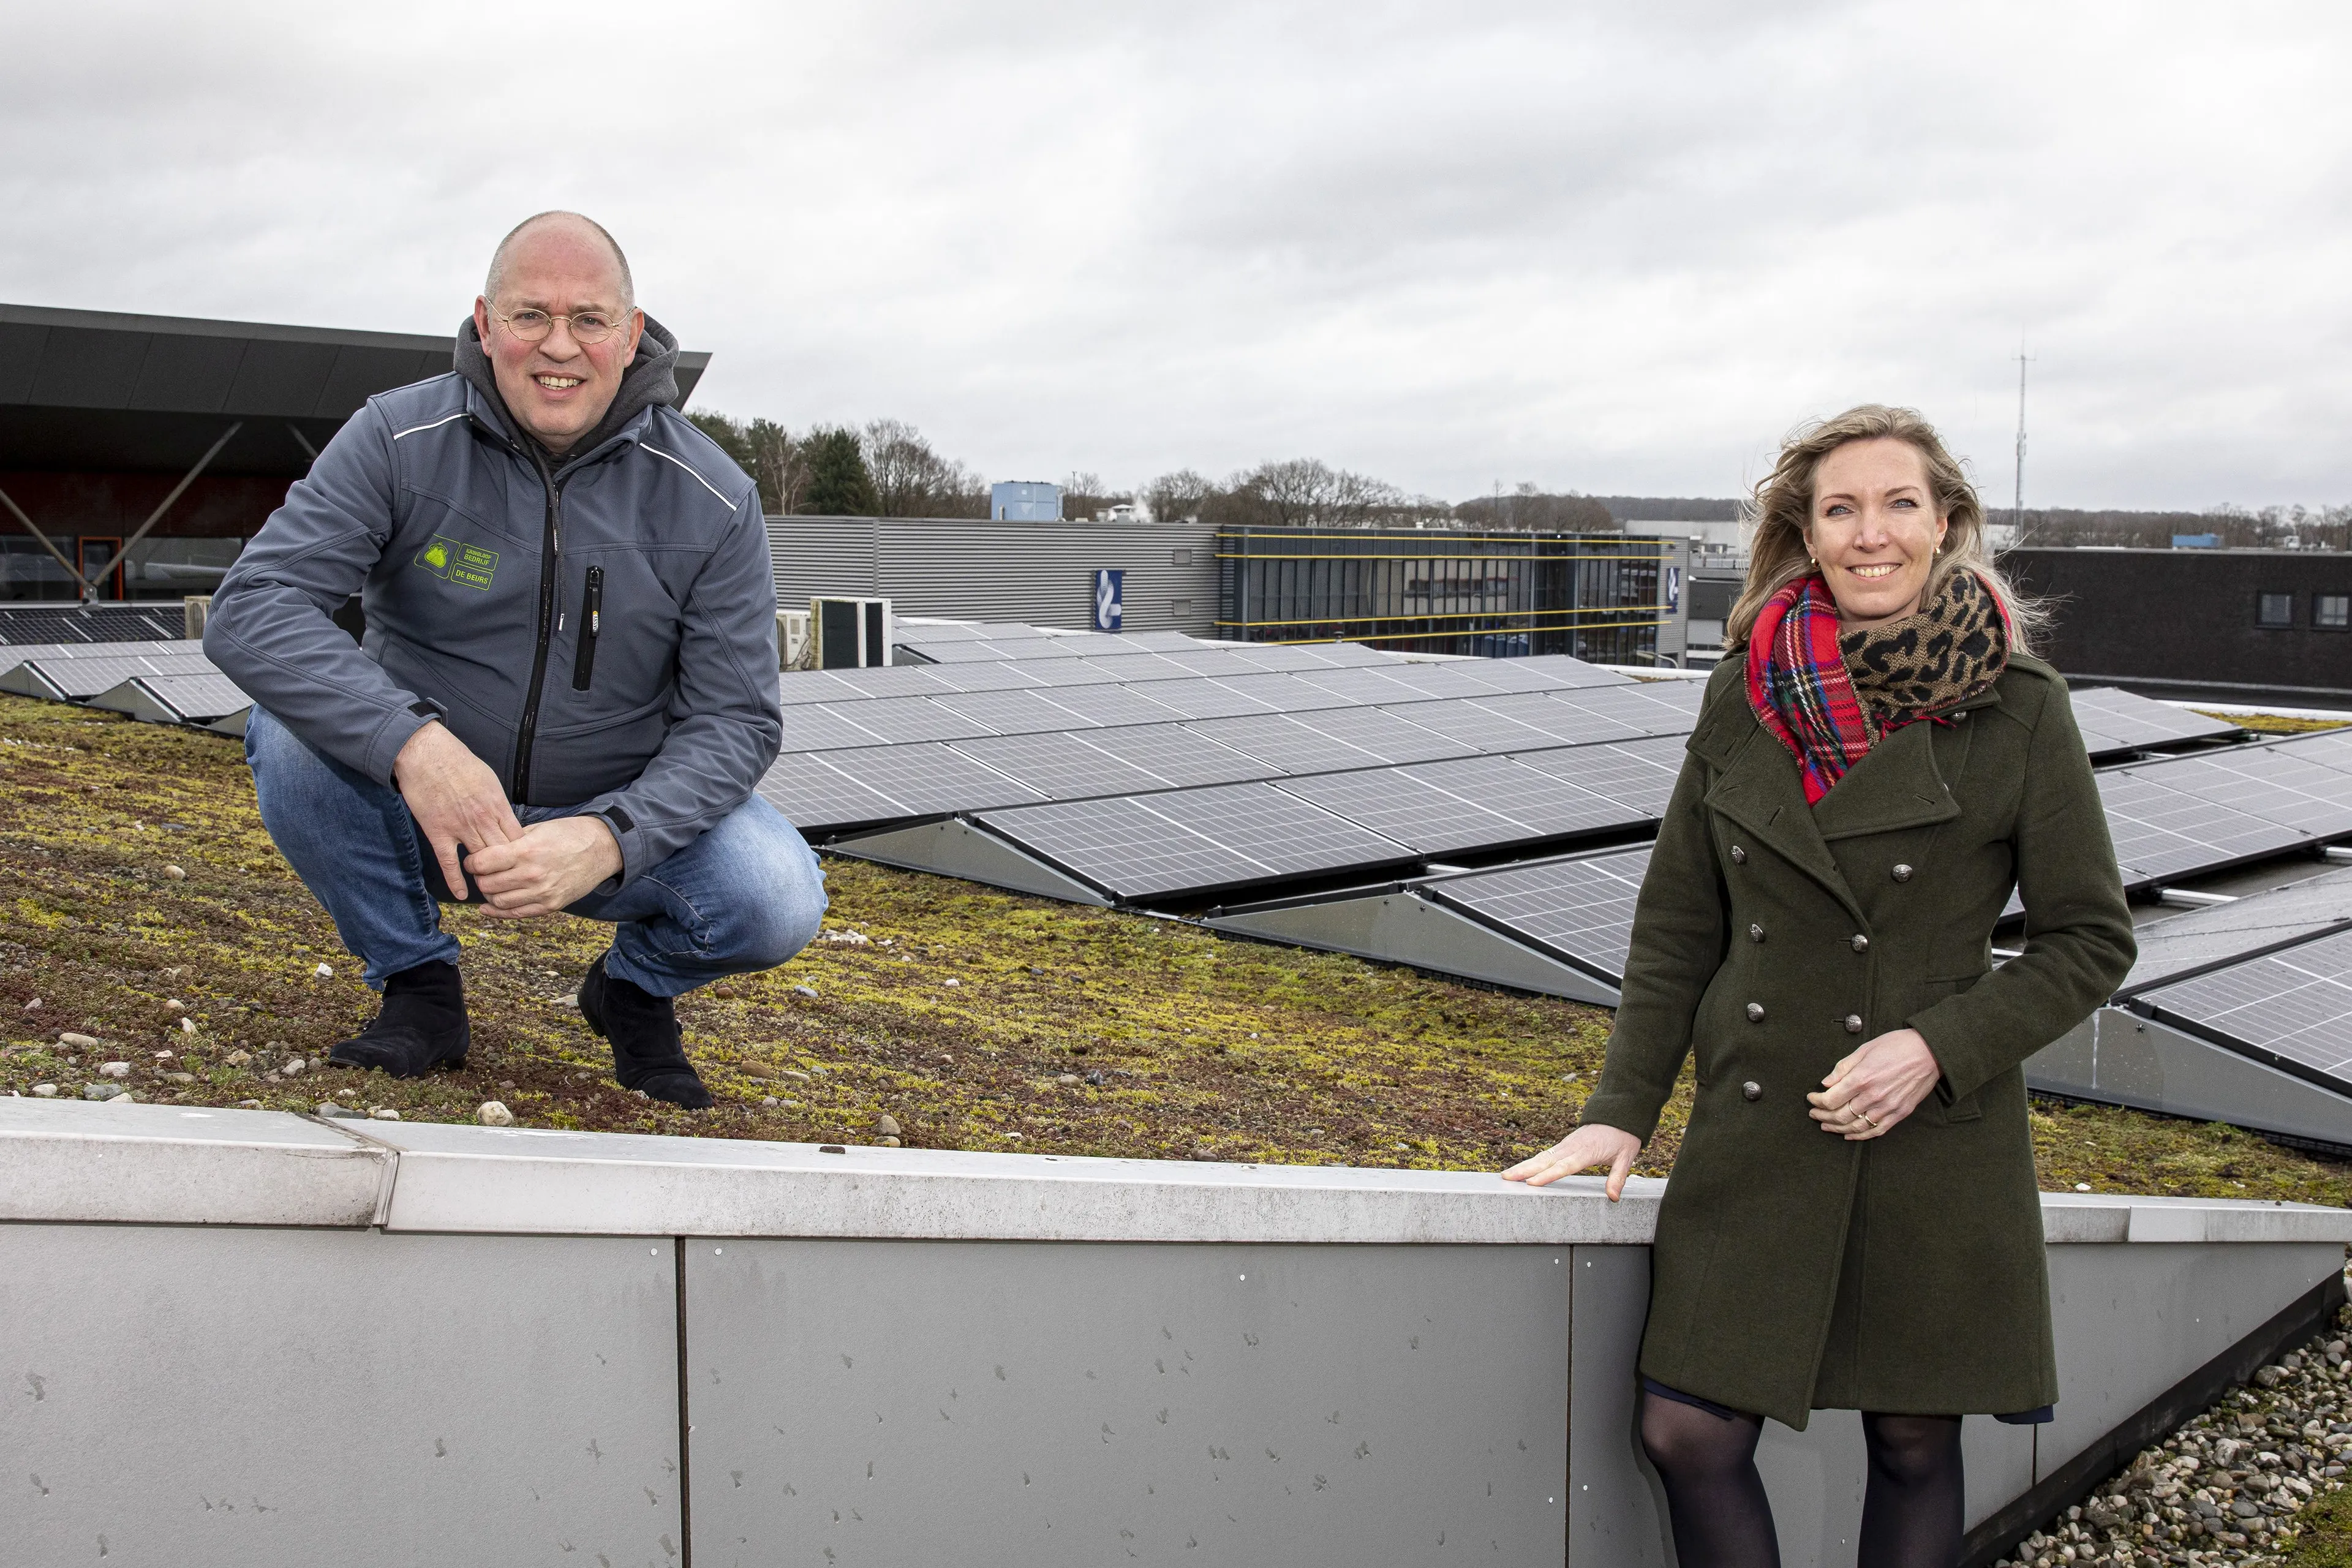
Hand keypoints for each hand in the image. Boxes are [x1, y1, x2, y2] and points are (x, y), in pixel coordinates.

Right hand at [393, 721, 521, 896]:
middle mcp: (483, 819)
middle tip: (514, 885)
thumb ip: (498, 803)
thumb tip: (506, 818)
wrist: (426, 754)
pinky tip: (464, 895)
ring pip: (481, 860)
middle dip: (510, 871)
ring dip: (488, 877)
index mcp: (498, 805)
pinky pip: (449, 862)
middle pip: (503, 854)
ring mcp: (460, 828)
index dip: (523, 855)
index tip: (526, 865)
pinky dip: (457, 881)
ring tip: (494, 891)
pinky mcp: (438, 832)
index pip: (518, 839)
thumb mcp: (489, 780)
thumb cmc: (458, 762)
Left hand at [464, 816, 622, 918]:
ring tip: (490, 884)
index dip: (472, 862)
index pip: (482, 863)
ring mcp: (542, 893)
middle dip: (479, 878)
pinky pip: (516, 914)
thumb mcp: (538, 829)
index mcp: (527, 851)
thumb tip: (486, 849)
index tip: (472, 860)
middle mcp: (532, 874)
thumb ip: (511, 841)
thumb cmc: (569, 834)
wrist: (602, 848)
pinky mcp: (550, 905)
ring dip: (489, 894)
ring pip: (498, 901)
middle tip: (480, 872)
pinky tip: (488, 907)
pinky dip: (497, 912)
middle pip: (487, 883)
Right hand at [1503, 1123, 1643, 1199]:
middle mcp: (1571, 1147)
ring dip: (1524, 1166)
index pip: (1564, 1166)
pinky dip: (1531, 1162)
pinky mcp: (1564, 1145)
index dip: (1548, 1175)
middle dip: (1525, 1170)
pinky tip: (1521, 1169)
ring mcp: (1566, 1145)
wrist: (1619, 1114)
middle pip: (1545, 1160)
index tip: (1531, 1183)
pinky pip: (1545, 1154)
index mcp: (1586, 1151)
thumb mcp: (1626, 1157)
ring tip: (1506, 1175)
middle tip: (1506, 1178)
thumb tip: (1613, 1197)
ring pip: (1541, 1156)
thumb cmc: (1623, 1137)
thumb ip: (1618, 1177)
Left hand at [1808, 1027, 1941, 1140]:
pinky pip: (1877, 1130)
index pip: (1831, 1099)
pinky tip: (1849, 1134)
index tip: (1811, 1098)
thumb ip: (1843, 1068)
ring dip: (1837, 1128)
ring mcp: (1888, 1107)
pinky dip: (1861, 1135)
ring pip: (1856, 1126)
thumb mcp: (1865, 1049)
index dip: (1817, 1101)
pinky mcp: (1900, 1113)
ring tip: (1826, 1125)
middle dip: (1823, 1116)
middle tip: (1814, 1114)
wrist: (1930, 1052)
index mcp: (1862, 1078)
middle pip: (1840, 1116)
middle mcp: (1873, 1096)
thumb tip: (1826, 1083)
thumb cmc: (1897, 1046)